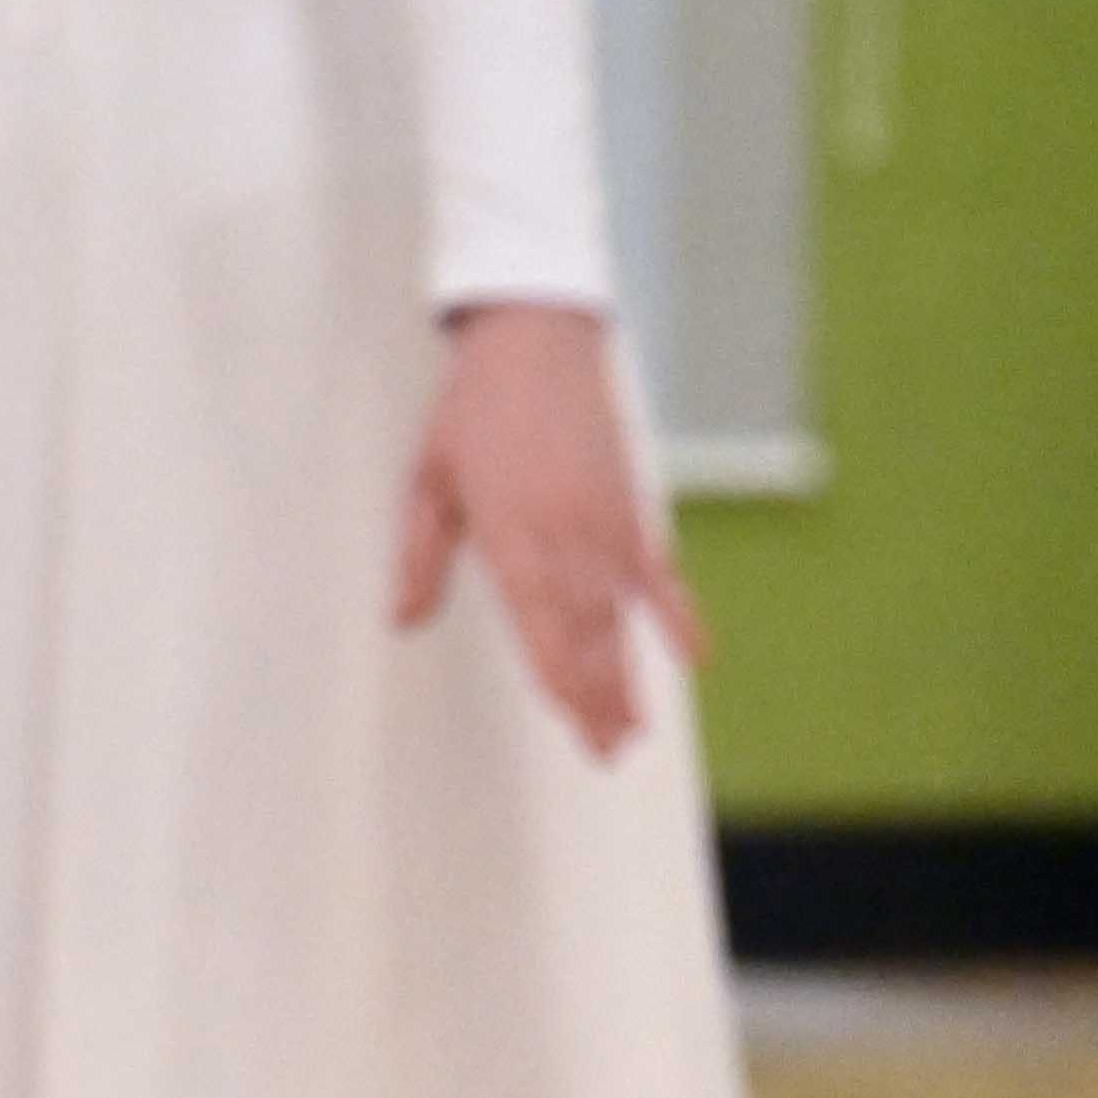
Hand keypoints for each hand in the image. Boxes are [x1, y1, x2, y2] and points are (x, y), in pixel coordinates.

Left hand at [395, 301, 705, 757]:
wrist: (535, 344)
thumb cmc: (472, 412)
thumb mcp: (427, 481)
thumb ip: (418, 556)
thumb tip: (400, 619)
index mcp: (514, 535)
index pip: (541, 626)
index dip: (560, 679)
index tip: (573, 723)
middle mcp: (568, 539)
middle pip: (588, 635)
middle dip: (597, 697)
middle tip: (606, 752)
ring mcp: (608, 527)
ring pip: (621, 618)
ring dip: (630, 674)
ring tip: (633, 728)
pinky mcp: (632, 511)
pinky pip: (661, 576)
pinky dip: (680, 617)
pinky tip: (696, 657)